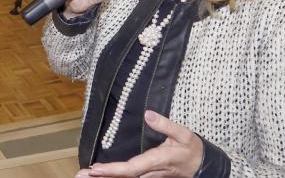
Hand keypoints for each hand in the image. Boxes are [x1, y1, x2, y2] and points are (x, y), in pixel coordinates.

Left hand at [76, 111, 202, 177]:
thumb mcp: (184, 134)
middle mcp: (150, 172)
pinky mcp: (148, 176)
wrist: (204, 167)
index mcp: (157, 160)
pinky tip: (100, 175)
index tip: (96, 169)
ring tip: (83, 176)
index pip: (131, 168)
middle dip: (102, 177)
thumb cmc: (193, 150)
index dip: (113, 170)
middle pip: (123, 177)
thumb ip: (166, 125)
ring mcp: (149, 176)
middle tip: (80, 175)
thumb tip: (148, 114)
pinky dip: (113, 177)